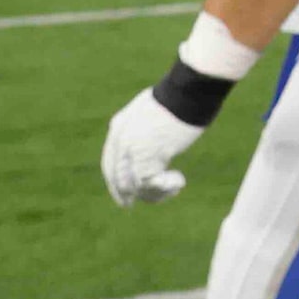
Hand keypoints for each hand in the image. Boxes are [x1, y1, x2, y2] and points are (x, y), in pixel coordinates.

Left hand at [101, 88, 203, 205]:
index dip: (115, 183)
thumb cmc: (180, 98)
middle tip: (133, 205)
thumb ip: (146, 128)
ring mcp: (132, 150)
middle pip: (117, 178)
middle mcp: (120, 141)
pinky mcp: (147, 157)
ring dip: (152, 193)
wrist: (188, 93)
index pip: (110, 163)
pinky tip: (180, 182)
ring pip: (132, 185)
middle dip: (126, 194)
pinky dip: (163, 189)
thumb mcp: (153, 112)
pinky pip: (148, 184)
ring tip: (173, 189)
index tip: (124, 196)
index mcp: (118, 127)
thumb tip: (155, 146)